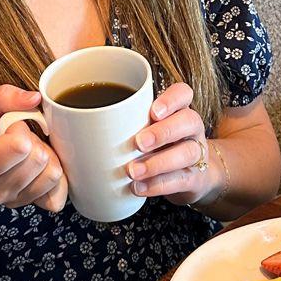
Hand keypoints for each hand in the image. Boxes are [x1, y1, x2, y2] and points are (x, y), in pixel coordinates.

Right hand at [0, 85, 68, 212]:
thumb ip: (2, 98)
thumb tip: (35, 98)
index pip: (21, 146)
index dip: (18, 126)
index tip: (2, 125)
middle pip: (40, 159)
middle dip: (32, 139)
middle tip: (10, 137)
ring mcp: (10, 201)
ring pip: (53, 174)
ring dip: (42, 154)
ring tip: (19, 150)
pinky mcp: (24, 203)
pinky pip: (56, 194)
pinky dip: (50, 174)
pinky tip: (34, 165)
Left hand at [126, 82, 218, 205]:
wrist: (189, 176)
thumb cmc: (158, 147)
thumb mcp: (146, 130)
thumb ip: (126, 125)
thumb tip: (83, 127)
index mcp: (179, 110)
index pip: (183, 93)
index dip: (171, 99)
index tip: (153, 112)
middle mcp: (191, 129)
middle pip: (189, 121)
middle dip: (163, 132)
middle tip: (138, 143)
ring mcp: (197, 153)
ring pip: (188, 152)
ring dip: (158, 162)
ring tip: (133, 171)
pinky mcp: (195, 178)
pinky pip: (182, 179)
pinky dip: (159, 185)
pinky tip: (140, 187)